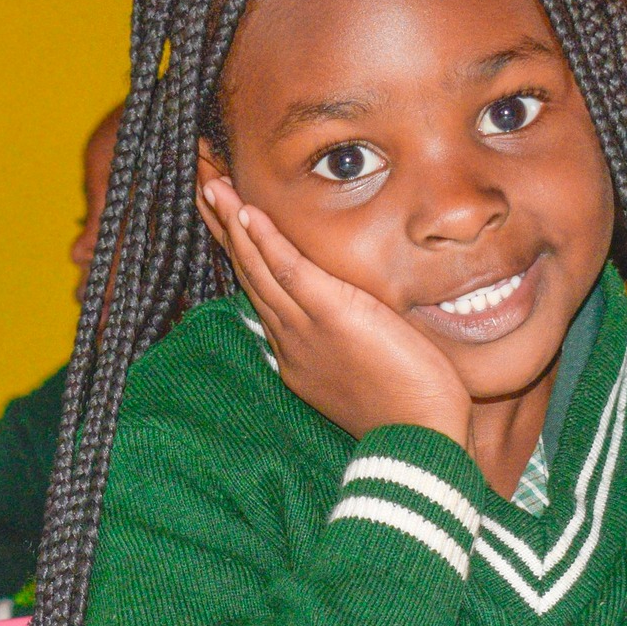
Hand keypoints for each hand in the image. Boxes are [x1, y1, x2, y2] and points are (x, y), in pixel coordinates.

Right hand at [199, 177, 471, 445]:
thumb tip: (358, 319)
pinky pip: (288, 272)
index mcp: (298, 354)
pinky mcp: (333, 317)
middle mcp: (291, 341)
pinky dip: (265, 241)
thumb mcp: (367, 372)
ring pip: (259, 269)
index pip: (263, 293)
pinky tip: (247, 214)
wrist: (422, 440)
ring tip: (211, 185)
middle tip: (204, 187)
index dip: (243, 254)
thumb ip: (351, 342)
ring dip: (233, 224)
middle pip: (250, 274)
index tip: (229, 223)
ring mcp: (307, 330)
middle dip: (225, 229)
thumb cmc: (409, 412)